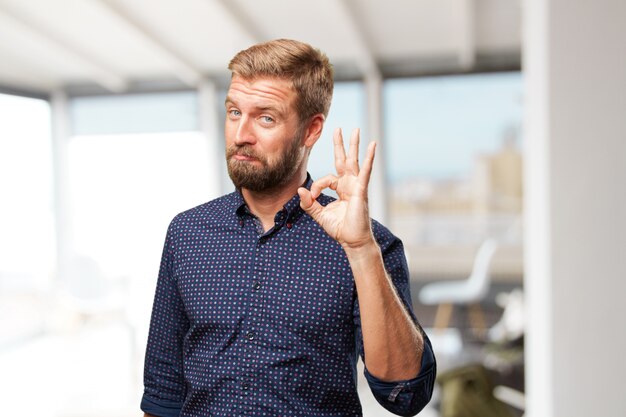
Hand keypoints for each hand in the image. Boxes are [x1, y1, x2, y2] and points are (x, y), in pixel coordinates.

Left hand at [298, 128, 376, 249]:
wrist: (352, 241)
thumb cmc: (339, 228)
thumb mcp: (319, 215)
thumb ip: (309, 203)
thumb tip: (300, 189)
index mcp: (340, 189)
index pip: (326, 179)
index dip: (316, 186)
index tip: (311, 197)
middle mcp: (349, 184)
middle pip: (343, 160)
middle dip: (340, 145)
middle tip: (338, 128)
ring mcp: (356, 186)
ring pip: (354, 161)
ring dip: (355, 145)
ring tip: (357, 130)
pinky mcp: (361, 190)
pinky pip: (365, 171)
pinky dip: (369, 158)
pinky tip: (372, 146)